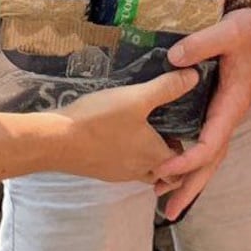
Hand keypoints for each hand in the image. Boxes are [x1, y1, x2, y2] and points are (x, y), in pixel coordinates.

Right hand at [53, 68, 198, 183]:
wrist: (54, 141)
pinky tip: (121, 135)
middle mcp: (139, 171)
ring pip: (143, 171)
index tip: (191, 131)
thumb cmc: (100, 120)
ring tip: (149, 131)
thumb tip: (196, 76)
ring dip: (150, 157)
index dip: (191, 151)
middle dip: (171, 156)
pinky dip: (130, 156)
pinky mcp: (100, 171)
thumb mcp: (137, 98)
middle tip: (172, 130)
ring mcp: (117, 174)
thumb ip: (167, 87)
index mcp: (154, 157)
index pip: (184, 164)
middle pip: (165, 170)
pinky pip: (124, 167)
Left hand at [156, 8, 250, 217]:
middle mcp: (229, 117)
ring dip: (188, 181)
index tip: (164, 170)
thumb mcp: (228, 31)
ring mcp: (223, 118)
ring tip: (165, 204)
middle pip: (211, 162)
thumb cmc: (245, 32)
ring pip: (208, 158)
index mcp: (232, 104)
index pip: (211, 142)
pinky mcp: (215, 113)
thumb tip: (175, 59)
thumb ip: (203, 43)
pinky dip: (188, 163)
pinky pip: (203, 145)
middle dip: (190, 187)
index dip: (188, 160)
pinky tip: (169, 172)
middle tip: (168, 212)